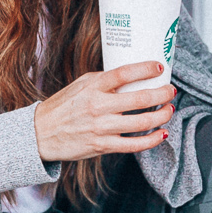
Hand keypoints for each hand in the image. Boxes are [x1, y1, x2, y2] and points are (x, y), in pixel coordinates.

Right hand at [32, 62, 174, 162]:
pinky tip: (162, 133)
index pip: (123, 73)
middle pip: (139, 99)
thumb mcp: (81, 85)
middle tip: (170, 90)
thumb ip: (104, 80)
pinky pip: (134, 145)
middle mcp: (98, 106)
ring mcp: (101, 128)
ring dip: (161, 115)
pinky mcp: (103, 146)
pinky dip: (152, 140)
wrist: (41, 133)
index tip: (159, 66)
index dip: (145, 69)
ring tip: (169, 109)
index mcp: (93, 87)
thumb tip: (131, 76)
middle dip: (162, 93)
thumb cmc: (63, 107)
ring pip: (141, 122)